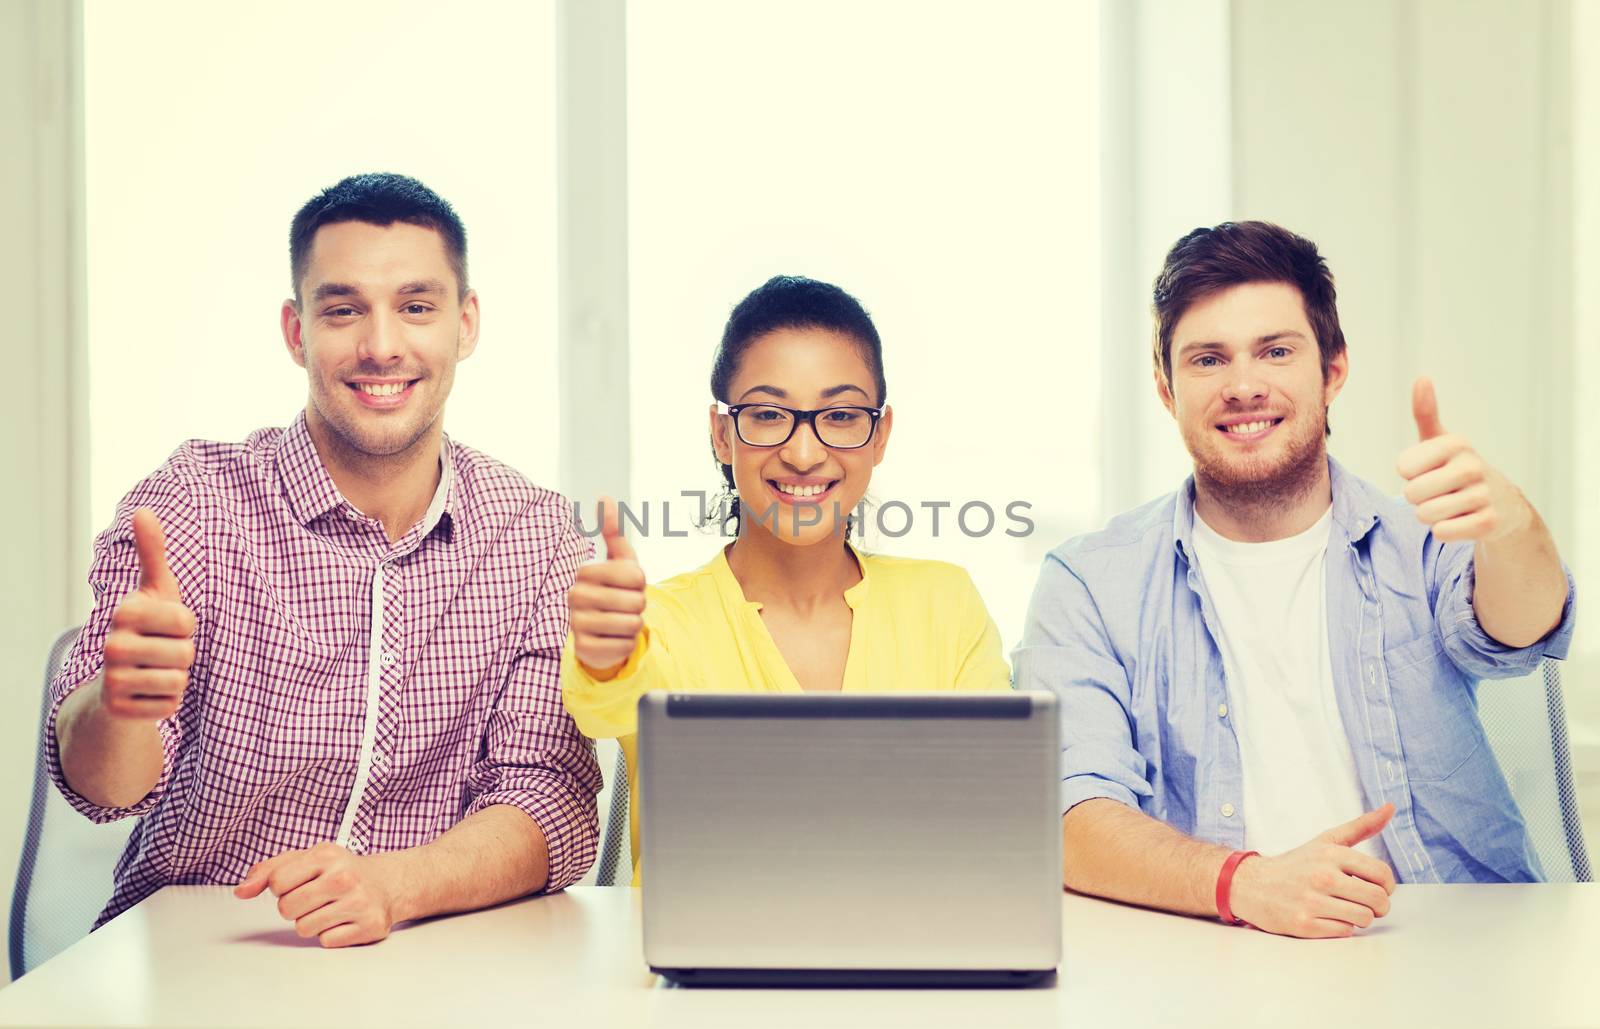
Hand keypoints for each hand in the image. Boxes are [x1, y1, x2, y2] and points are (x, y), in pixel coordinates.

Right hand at [99, 509, 196, 719]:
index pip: (186, 621)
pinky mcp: (120, 709)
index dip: (185, 626)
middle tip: (161, 651)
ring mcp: (112, 679)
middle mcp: (111, 645)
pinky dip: (167, 701)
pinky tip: (147, 692)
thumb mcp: (156, 589)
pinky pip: (170, 705)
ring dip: (176, 678)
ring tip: (155, 670)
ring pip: (179, 681)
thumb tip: (143, 511)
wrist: (120, 679)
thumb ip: (153, 552)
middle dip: (183, 654)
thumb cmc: (149, 627)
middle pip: (186, 653)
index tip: (166, 626)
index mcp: (124, 612)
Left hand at [234, 842, 399, 947]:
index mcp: (326, 855)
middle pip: (287, 909)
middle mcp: (344, 877)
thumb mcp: (306, 859)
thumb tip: (241, 891)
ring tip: (330, 908)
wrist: (388, 883)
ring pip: (304, 928)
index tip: (299, 882)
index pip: (276, 882)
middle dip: (295, 907)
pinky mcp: (368, 926)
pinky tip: (344, 919)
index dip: (282, 887)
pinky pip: (326, 941)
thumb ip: (268, 871)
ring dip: (312, 922)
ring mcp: (358, 902)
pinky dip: (331, 934)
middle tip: (315, 897)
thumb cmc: (340, 871)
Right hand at [569, 496, 646, 675]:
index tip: (628, 586)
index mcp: (585, 573)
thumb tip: (604, 497)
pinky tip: (612, 639)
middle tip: (623, 606)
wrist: (599, 631)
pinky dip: (626, 644)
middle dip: (638, 606)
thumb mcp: (618, 561)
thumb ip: (613, 531)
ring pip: (632, 625)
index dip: (641, 584)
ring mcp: (577, 624)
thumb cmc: (613, 590)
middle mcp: (575, 597)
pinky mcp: (584, 650)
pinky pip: (625, 646)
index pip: (636, 577)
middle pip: (636, 602)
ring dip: (633, 625)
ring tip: (619, 621)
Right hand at [1228, 804, 1396, 938]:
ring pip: (1364, 919)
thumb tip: (1391, 808)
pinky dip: (1340, 927)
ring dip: (1359, 917)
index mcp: (1331, 854)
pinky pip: (1344, 932)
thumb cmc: (1296, 864)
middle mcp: (1322, 876)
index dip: (1387, 885)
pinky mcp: (1303, 924)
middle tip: (1364, 903)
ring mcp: (1312, 901)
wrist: (1251, 884)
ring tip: (1344, 909)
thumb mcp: (1325, 841)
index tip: (1376, 887)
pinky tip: (1326, 917)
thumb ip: (1360, 827)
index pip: (1382, 874)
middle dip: (1378, 905)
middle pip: (1378, 900)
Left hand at [1398, 378, 1530, 542]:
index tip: (1427, 470)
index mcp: (1456, 444)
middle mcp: (1472, 466)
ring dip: (1429, 515)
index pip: (1404, 467)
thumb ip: (1426, 413)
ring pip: (1425, 514)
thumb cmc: (1458, 468)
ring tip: (1449, 504)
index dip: (1409, 474)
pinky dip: (1444, 530)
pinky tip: (1460, 520)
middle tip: (1438, 491)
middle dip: (1418, 497)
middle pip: (1412, 493)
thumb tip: (1422, 378)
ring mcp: (1483, 495)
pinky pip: (1442, 532)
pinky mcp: (1487, 523)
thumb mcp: (1441, 440)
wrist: (1503, 503)